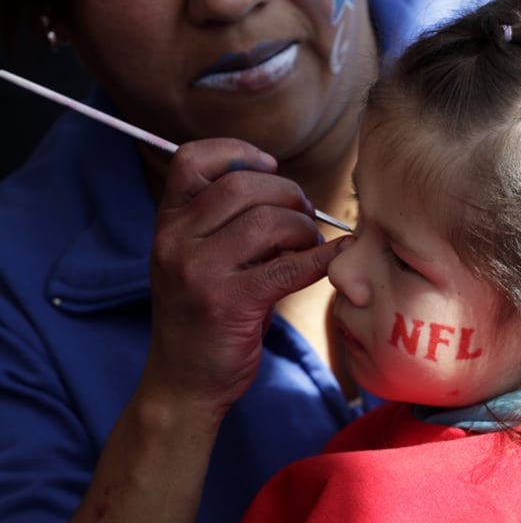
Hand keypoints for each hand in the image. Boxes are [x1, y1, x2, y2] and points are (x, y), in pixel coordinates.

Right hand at [147, 138, 340, 412]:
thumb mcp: (201, 258)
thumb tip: (289, 189)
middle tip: (305, 218)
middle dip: (288, 194)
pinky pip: (290, 266)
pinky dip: (323, 258)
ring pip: (268, 220)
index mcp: (168, 223)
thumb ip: (230, 221)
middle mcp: (175, 241)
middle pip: (244, 186)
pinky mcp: (227, 303)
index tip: (270, 166)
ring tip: (309, 246)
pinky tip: (338, 257)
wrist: (185, 382)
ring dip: (303, 228)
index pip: (192, 160)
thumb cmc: (207, 314)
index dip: (238, 152)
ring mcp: (197, 271)